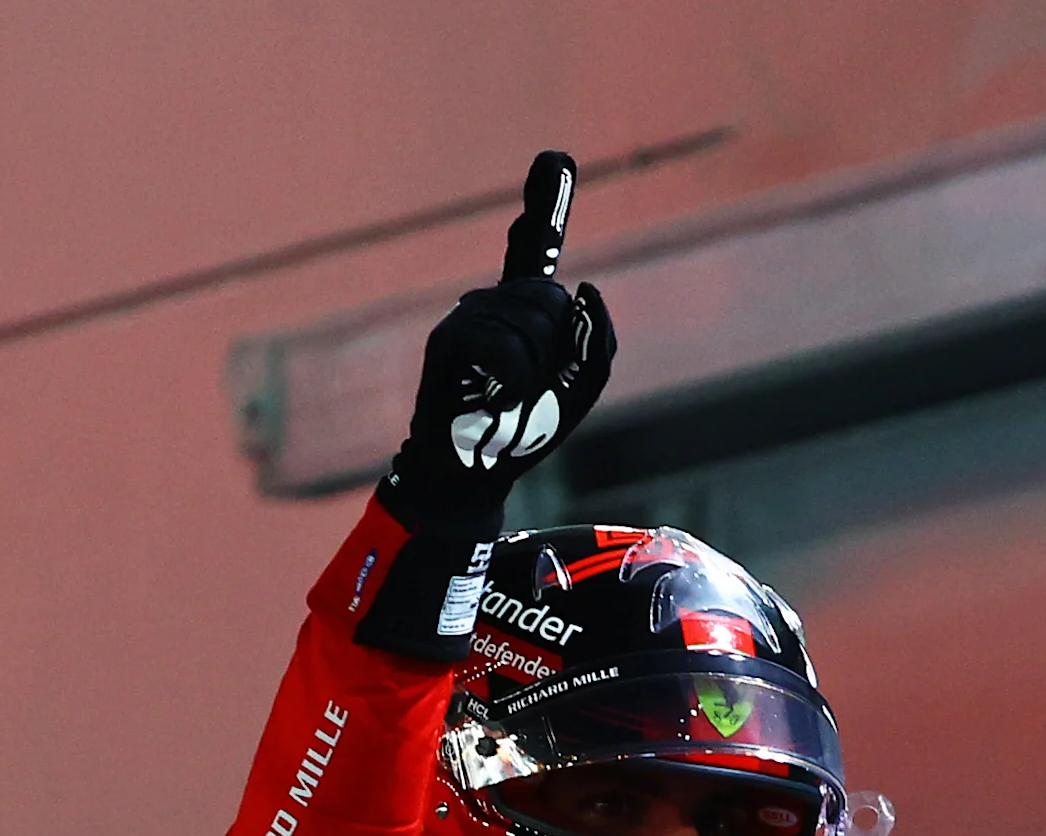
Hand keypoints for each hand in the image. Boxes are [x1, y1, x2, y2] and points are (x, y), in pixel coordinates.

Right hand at [381, 151, 618, 531]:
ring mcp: (468, 316)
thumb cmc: (528, 427)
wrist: (480, 468)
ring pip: (531, 324)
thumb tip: (588, 285)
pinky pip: (504, 345)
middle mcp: (494, 302)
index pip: (535, 247)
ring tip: (510, 396)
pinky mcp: (447, 338)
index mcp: (526, 309)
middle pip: (552, 298)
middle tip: (533, 387)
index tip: (555, 157)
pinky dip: (515, 378)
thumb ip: (598, 338)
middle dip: (558, 349)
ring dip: (535, 371)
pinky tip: (500, 395)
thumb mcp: (582, 385)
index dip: (547, 203)